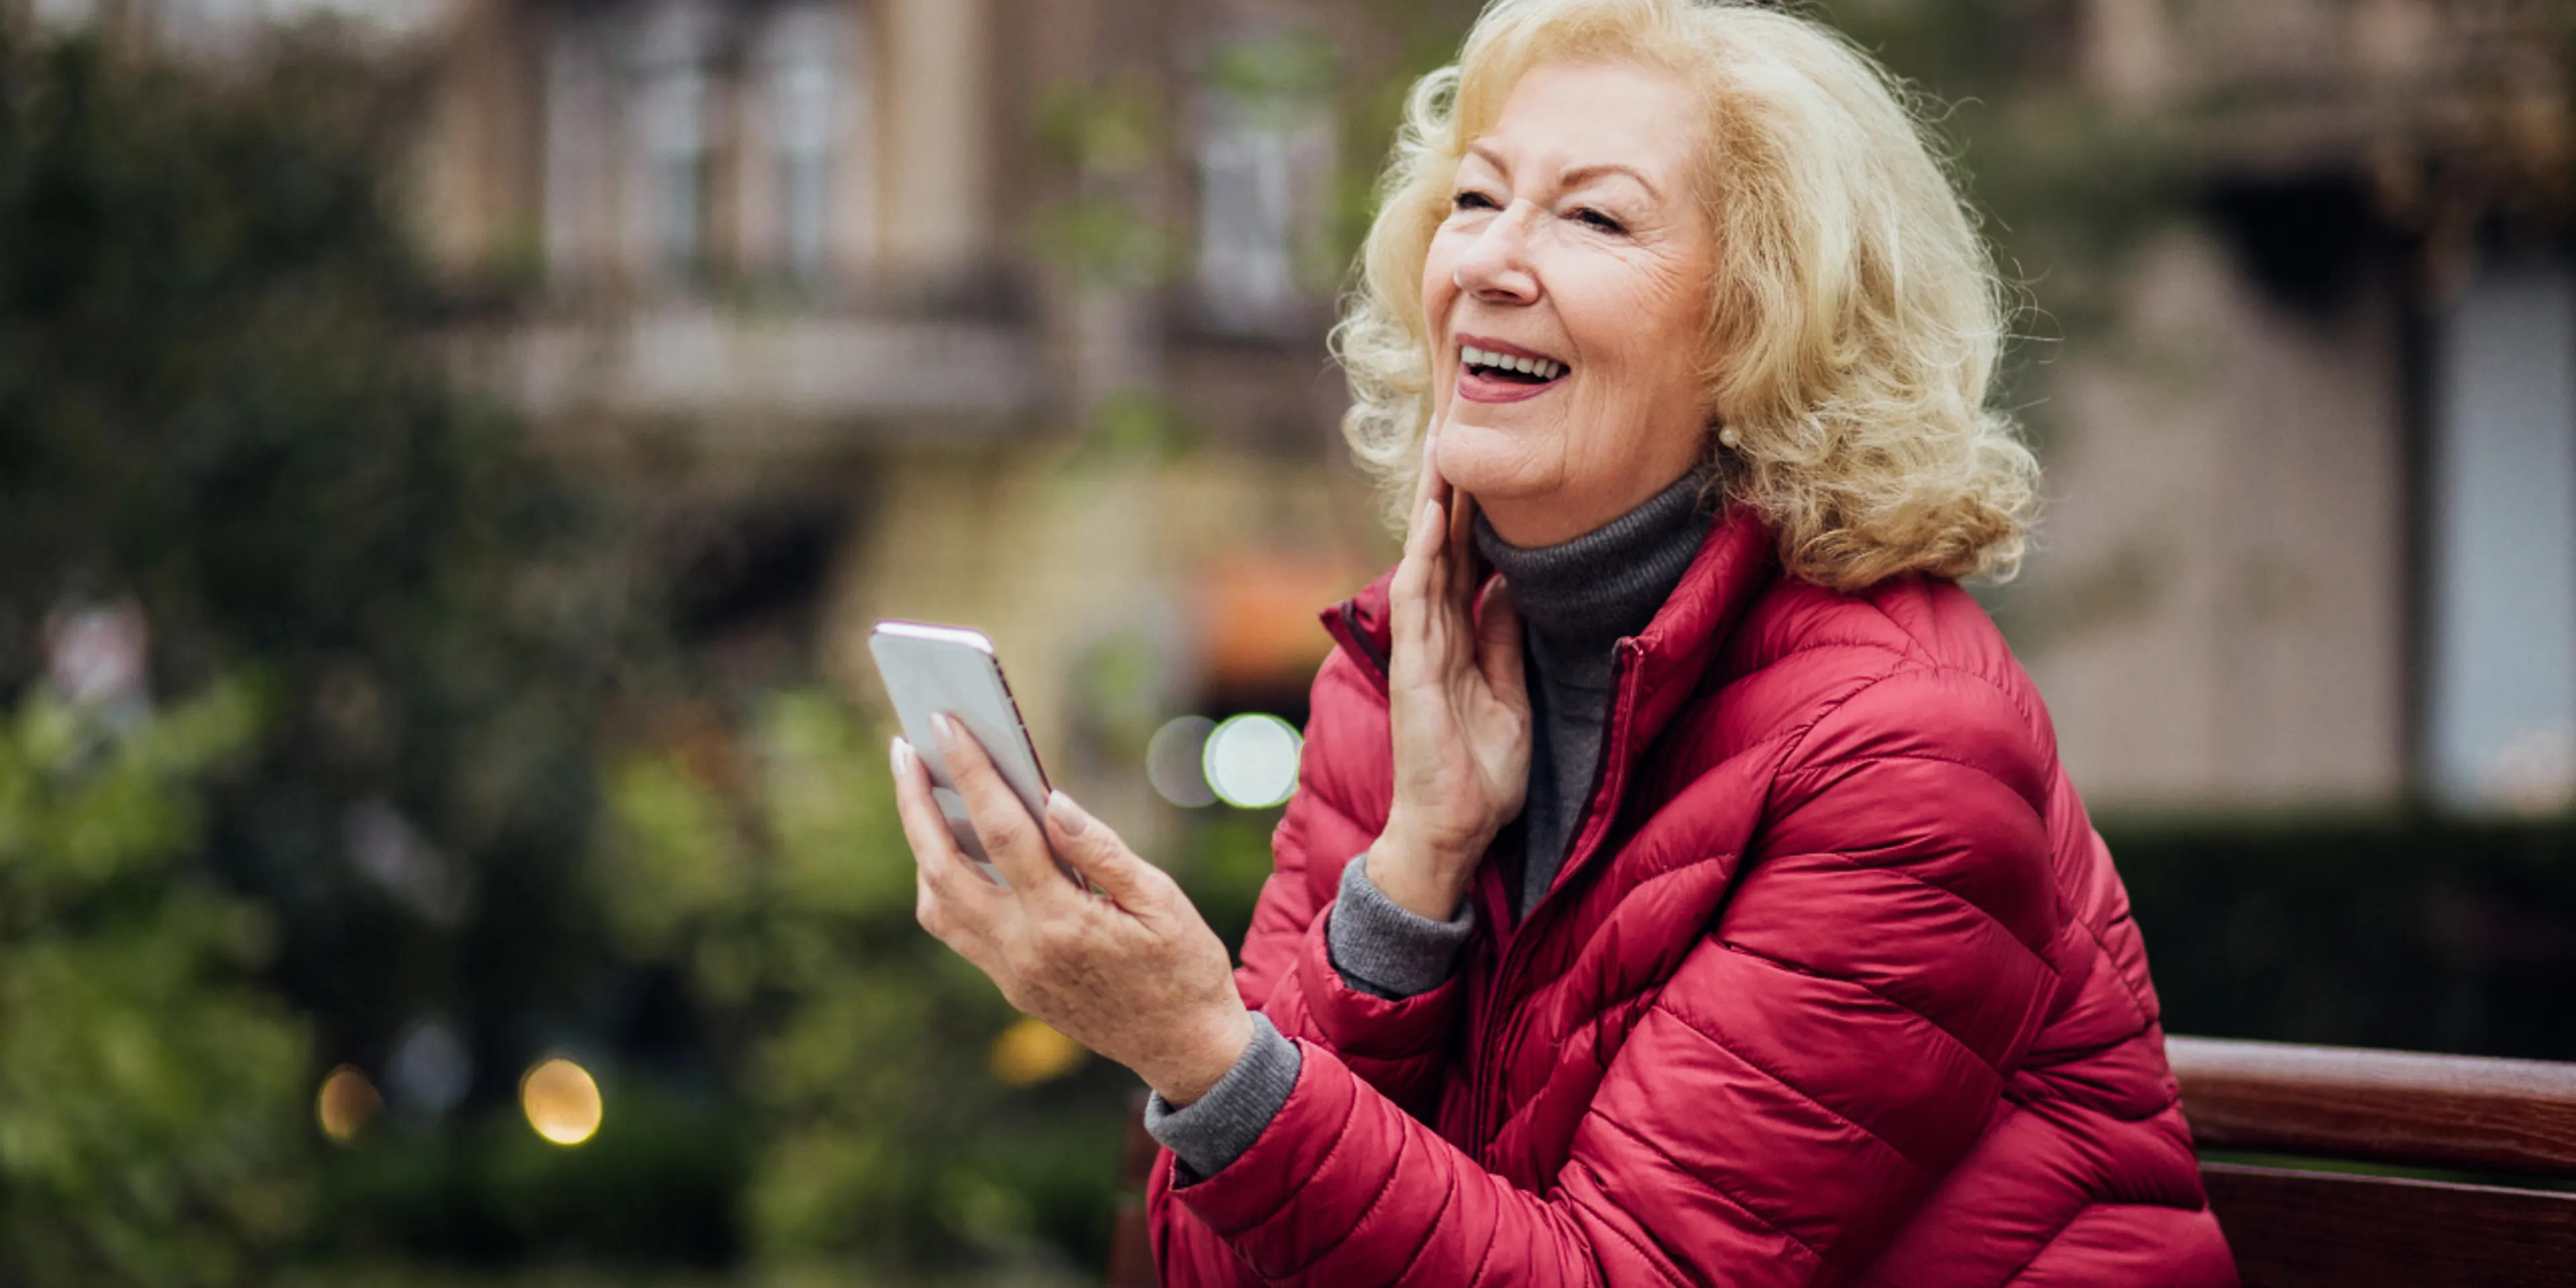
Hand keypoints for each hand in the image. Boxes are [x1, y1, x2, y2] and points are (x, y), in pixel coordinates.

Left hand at [893, 717, 1253, 1104]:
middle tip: (904, 750)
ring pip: (936, 902)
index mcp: (1064, 921)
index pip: (1003, 831)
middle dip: (915, 803)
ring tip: (920, 792)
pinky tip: (952, 850)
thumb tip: (1051, 800)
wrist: (1185, 1050)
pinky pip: (955, 929)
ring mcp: (1010, 972)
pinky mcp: (1010, 985)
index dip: (971, 772)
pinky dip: (941, 883)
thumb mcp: (1161, 901)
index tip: (947, 724)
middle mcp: (1023, 949)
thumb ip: (1101, 850)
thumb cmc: (1184, 967)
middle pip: (943, 866)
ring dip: (920, 844)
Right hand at [1370, 434, 1530, 920]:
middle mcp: (1435, 638)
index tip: (1486, 459)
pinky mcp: (1413, 672)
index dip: (1473, 511)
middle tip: (1455, 429)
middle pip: (1440, 549)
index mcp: (1460, 643)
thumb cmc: (1481, 777)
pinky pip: (1417, 604)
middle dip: (1448, 491)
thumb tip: (1511, 589)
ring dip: (1429, 508)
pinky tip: (1428, 519)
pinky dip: (1420, 558)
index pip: (1465, 562)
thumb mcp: (1511, 698)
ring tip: (1439, 453)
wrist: (1455, 834)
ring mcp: (1420, 652)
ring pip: (1424, 563)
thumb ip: (1504, 643)